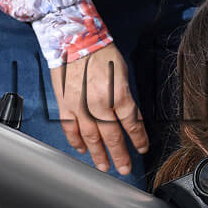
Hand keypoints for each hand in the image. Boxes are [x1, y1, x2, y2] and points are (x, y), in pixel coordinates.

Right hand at [49, 43, 148, 174]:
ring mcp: (80, 107)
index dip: (138, 140)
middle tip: (124, 168)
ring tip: (104, 166)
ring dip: (98, 154)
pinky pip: (71, 129)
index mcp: (118, 95)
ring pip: (91, 138)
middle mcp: (99, 104)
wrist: (75, 39)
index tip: (141, 149)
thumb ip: (126, 98)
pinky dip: (76, 141)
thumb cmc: (101, 52)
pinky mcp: (66, 105)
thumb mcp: (123, 73)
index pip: (132, 125)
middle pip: (112, 137)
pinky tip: (82, 149)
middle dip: (120, 155)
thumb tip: (131, 117)